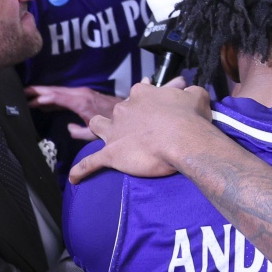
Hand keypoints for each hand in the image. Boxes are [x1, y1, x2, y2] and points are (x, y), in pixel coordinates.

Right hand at [27, 84, 121, 142]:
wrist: (128, 111)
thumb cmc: (113, 123)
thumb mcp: (96, 132)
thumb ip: (80, 132)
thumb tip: (68, 128)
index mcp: (82, 102)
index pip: (58, 97)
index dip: (44, 97)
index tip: (30, 98)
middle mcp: (81, 94)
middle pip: (56, 90)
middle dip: (38, 90)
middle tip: (22, 91)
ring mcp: (83, 93)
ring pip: (59, 91)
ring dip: (44, 92)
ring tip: (28, 95)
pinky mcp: (84, 95)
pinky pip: (64, 94)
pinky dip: (53, 96)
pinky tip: (44, 101)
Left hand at [69, 81, 216, 182]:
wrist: (184, 140)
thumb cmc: (191, 119)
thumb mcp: (196, 97)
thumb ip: (190, 93)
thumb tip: (190, 92)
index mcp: (142, 94)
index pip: (138, 92)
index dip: (145, 100)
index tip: (153, 108)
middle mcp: (124, 109)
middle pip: (118, 110)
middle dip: (125, 117)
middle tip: (139, 128)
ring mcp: (115, 132)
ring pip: (97, 126)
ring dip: (98, 130)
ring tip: (103, 138)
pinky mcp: (110, 153)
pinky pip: (89, 163)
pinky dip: (80, 170)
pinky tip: (74, 178)